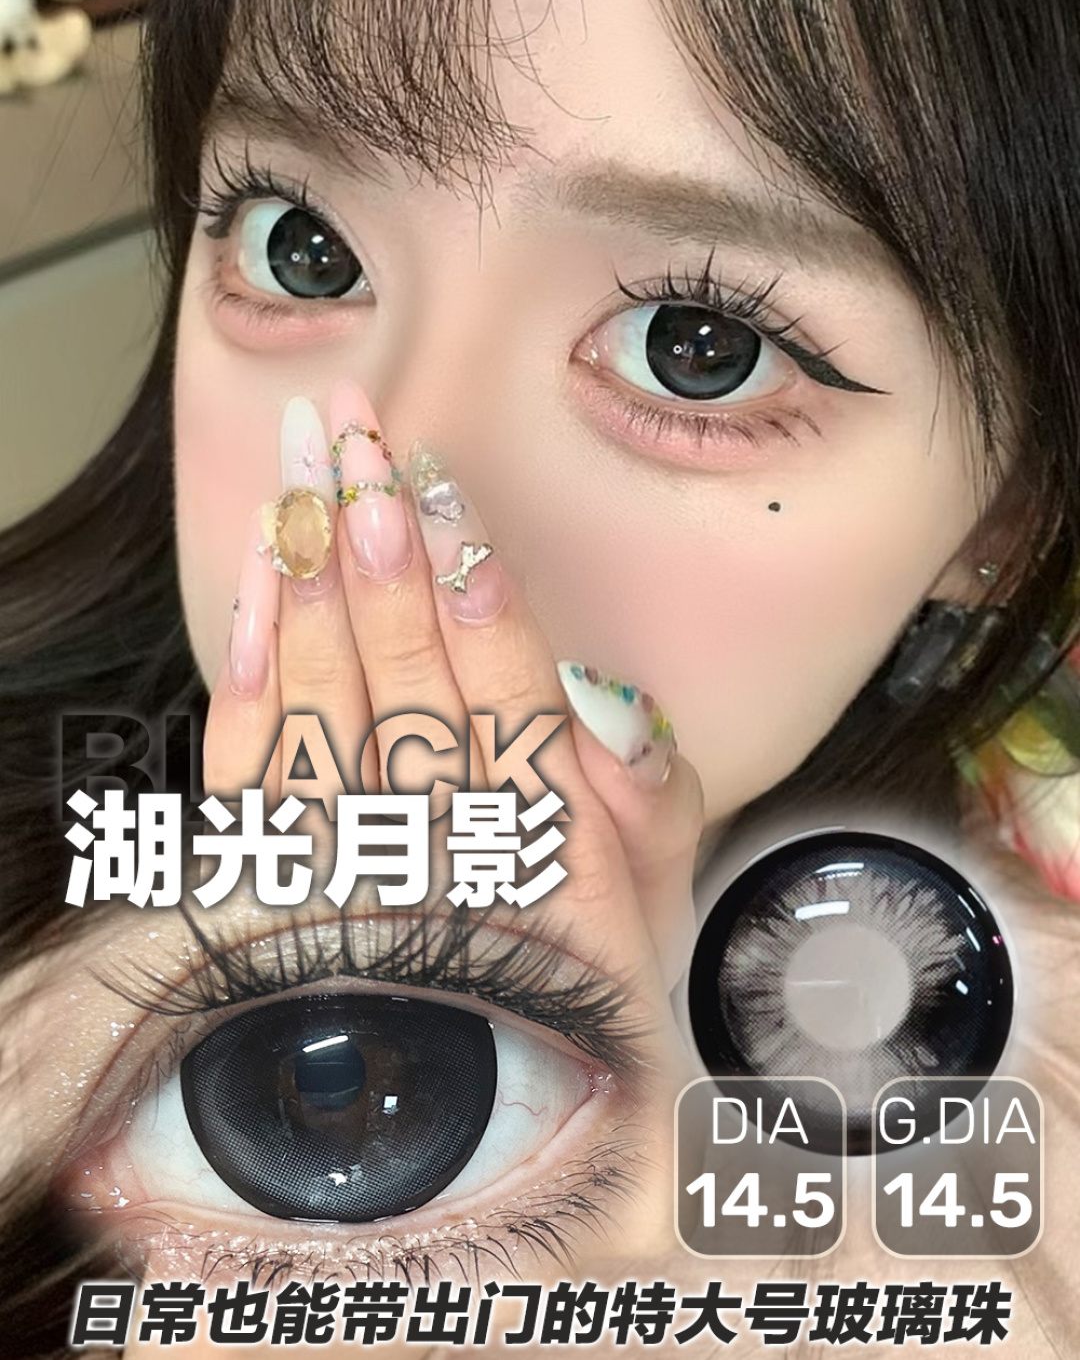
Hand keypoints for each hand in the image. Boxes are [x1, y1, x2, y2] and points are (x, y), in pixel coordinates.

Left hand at [203, 382, 705, 983]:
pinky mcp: (275, 898)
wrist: (484, 1121)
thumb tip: (602, 696)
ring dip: (307, 591)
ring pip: (322, 721)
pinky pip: (248, 785)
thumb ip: (650, 805)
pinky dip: (247, 680)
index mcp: (557, 865)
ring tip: (303, 474)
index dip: (469, 595)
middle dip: (376, 553)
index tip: (438, 493)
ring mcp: (352, 888)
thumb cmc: (582, 988)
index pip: (506, 705)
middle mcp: (449, 873)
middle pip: (404, 691)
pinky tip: (258, 587)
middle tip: (353, 435)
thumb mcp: (656, 909)